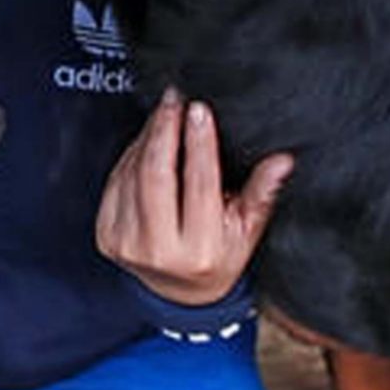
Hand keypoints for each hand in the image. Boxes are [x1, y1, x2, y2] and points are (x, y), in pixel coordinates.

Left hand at [97, 88, 291, 306]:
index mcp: (199, 251)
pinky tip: (149, 139)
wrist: (179, 292)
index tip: (200, 109)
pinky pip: (117, 180)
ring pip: (133, 172)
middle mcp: (158, 251)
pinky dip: (132, 154)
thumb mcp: (247, 230)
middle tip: (176, 98)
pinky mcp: (106, 235)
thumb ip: (262, 193)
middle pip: (156, 174)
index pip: (199, 184)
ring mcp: (126, 244)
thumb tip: (283, 160)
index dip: (199, 142)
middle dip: (166, 129)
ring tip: (166, 112)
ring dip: (149, 137)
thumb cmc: (219, 255)